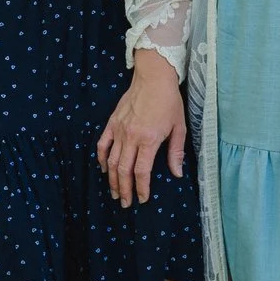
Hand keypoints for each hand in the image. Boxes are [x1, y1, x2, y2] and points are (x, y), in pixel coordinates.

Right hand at [97, 50, 186, 208]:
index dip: (141, 188)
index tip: (142, 199)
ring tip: (114, 192)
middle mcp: (131, 137)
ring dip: (112, 180)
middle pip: (124, 170)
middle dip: (124, 189)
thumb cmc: (169, 101)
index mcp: (149, 139)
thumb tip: (177, 173)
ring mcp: (119, 130)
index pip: (142, 171)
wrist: (153, 77)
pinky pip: (102, 145)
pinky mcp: (112, 123)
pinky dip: (101, 159)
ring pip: (111, 161)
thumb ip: (175, 152)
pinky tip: (104, 170)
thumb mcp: (179, 126)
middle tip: (125, 203)